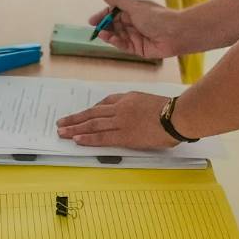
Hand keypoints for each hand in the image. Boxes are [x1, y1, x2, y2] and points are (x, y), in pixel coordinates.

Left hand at [57, 91, 177, 150]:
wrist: (176, 116)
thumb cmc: (170, 110)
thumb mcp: (149, 100)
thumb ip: (136, 105)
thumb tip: (130, 115)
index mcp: (127, 98)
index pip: (104, 104)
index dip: (90, 111)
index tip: (82, 116)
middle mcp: (120, 108)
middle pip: (92, 114)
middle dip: (75, 119)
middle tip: (61, 123)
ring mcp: (120, 122)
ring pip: (92, 124)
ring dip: (75, 128)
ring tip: (63, 132)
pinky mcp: (124, 136)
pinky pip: (102, 137)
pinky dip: (88, 138)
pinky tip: (77, 139)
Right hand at [87, 0, 186, 58]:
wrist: (176, 33)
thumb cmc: (157, 17)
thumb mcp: (136, 6)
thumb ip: (119, 2)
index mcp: (134, 12)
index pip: (114, 13)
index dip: (103, 16)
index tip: (93, 20)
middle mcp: (134, 24)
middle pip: (114, 25)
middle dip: (104, 26)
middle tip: (95, 28)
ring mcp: (136, 37)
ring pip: (118, 36)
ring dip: (109, 35)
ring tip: (102, 34)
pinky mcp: (139, 49)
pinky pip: (124, 46)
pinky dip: (116, 42)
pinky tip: (111, 39)